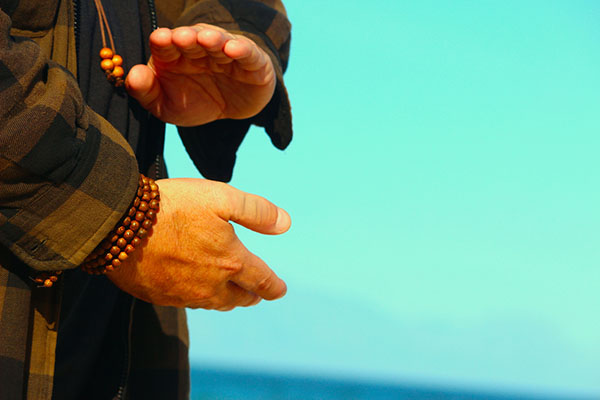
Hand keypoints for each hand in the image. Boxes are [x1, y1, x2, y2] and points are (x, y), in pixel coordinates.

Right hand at [106, 178, 289, 309]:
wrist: (118, 224)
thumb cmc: (172, 206)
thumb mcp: (221, 197)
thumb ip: (256, 212)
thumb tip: (285, 224)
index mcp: (231, 261)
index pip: (262, 281)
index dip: (274, 287)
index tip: (280, 290)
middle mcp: (211, 285)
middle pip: (240, 298)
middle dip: (252, 295)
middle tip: (257, 292)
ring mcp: (184, 294)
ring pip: (215, 303)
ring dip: (228, 298)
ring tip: (232, 293)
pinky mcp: (161, 296)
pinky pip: (188, 303)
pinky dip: (200, 297)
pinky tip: (196, 288)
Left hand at [125, 24, 275, 125]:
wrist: (232, 110)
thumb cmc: (195, 102)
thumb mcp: (166, 106)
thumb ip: (146, 92)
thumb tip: (133, 75)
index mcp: (175, 56)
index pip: (166, 44)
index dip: (163, 40)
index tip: (160, 39)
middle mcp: (199, 49)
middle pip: (192, 39)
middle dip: (187, 37)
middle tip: (181, 38)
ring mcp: (225, 53)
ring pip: (218, 42)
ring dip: (212, 39)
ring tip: (206, 40)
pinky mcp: (251, 62)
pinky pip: (247, 52)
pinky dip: (241, 49)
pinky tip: (233, 49)